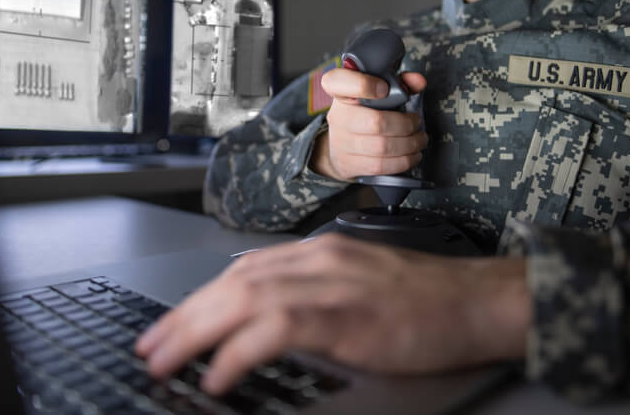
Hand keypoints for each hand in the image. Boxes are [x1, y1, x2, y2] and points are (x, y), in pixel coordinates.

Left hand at [134, 233, 528, 394]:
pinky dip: (240, 352)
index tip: (171, 324)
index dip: (200, 297)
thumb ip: (319, 294)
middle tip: (150, 347)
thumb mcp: (363, 287)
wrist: (479, 302)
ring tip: (166, 362)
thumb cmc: (430, 302)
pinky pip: (278, 329)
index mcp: (324, 252)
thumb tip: (271, 323)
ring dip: (196, 332)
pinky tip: (219, 375)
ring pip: (244, 299)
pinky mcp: (348, 317)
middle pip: (233, 282)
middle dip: (184, 316)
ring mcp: (334, 284)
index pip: (244, 270)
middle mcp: (321, 260)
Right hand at [310, 68, 428, 180]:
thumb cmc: (364, 114)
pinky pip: (380, 165)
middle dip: (405, 125)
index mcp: (341, 92)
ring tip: (420, 140)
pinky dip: (403, 161)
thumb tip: (419, 81)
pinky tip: (412, 155)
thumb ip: (399, 82)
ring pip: (382, 147)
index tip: (384, 88)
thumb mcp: (375, 93)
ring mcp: (341, 142)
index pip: (338, 82)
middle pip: (375, 122)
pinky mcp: (348, 164)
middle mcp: (338, 116)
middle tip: (417, 123)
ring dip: (409, 145)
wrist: (340, 147)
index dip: (362, 85)